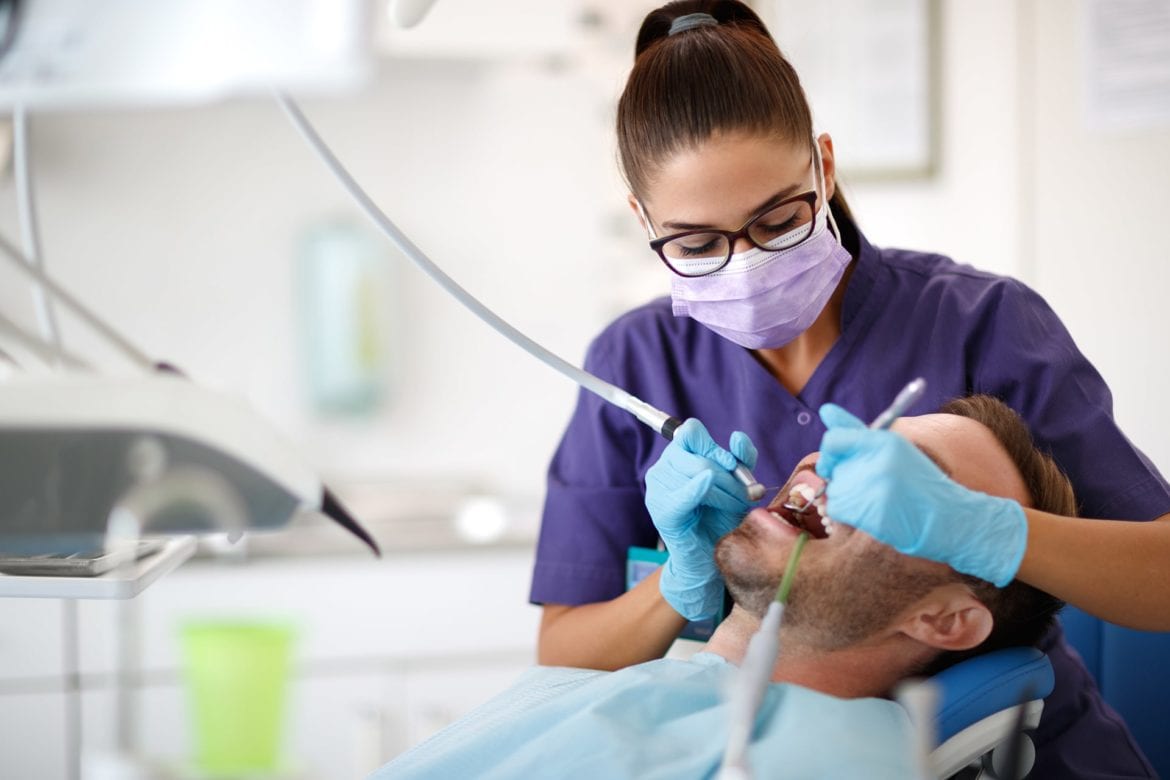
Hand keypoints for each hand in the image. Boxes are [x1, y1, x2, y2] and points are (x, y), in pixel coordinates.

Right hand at [645, 419, 757, 618]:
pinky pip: (681, 495)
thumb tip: (737, 437)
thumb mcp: (737, 484)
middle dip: (728, 476)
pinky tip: (706, 487)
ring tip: (731, 507)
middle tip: (743, 496)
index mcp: (679, 456)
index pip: (691, 432)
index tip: (732, 466)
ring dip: (724, 491)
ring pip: (698, 474)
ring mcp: (659, 489)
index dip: (714, 447)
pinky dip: (696, 489)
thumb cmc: (721, 518)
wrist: (712, 558)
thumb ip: (740, 459)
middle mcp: (663, 468)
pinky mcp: (662, 511)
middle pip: (699, 456)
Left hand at [814, 404, 1026, 586]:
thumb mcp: (894, 449)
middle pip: (833, 468)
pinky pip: (838, 510)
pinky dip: (850, 514)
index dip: (829, 453)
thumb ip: (857, 432)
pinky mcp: (869, 512)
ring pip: (834, 490)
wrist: (948, 517)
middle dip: (844, 478)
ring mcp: (872, 487)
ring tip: (879, 501)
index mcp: (884, 441)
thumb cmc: (918, 482)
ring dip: (849, 498)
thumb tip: (825, 409)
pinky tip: (874, 514)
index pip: (834, 440)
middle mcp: (876, 460)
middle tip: (874, 487)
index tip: (834, 462)